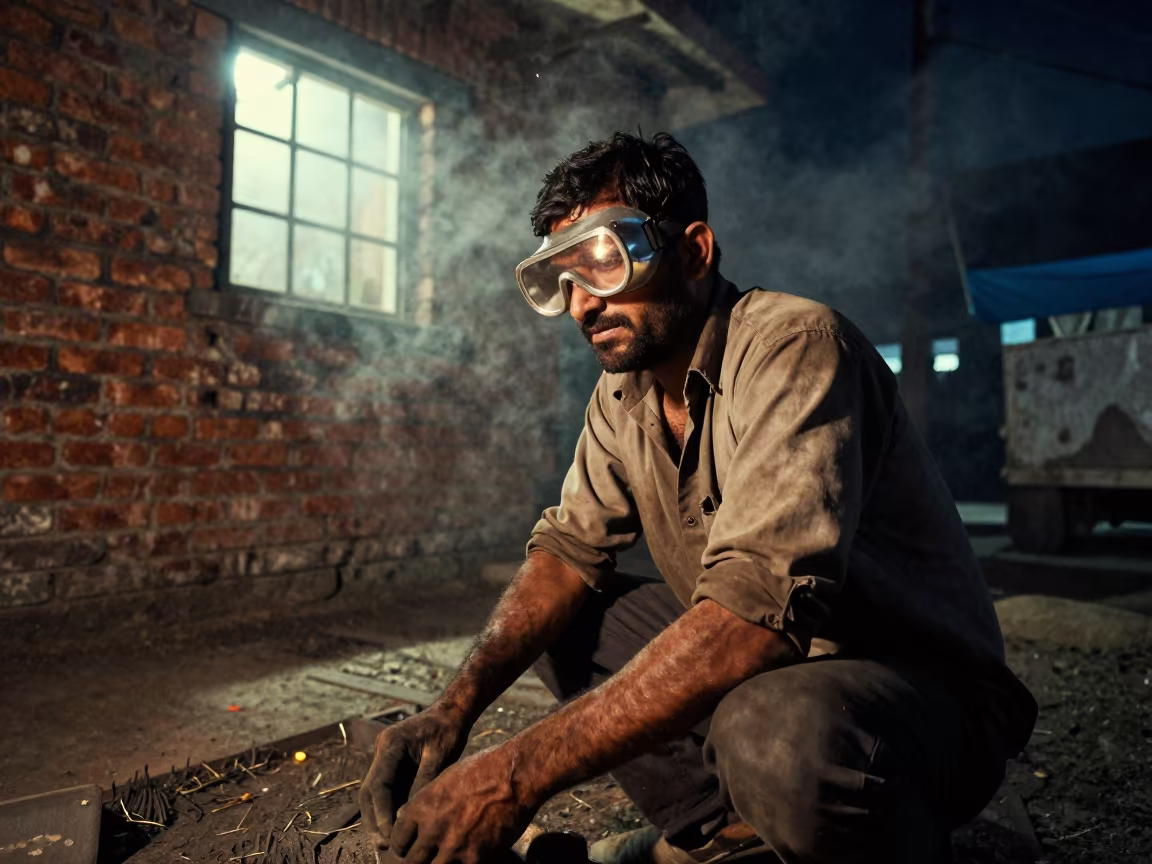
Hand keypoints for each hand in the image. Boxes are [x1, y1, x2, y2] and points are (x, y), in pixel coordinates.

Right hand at [359, 706, 470, 850]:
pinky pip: (385, 791)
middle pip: (369, 792)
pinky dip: (387, 810)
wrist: (451, 712)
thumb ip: (425, 782)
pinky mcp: (391, 765)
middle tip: (384, 845)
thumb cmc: (448, 730)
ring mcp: (384, 758)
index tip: (390, 834)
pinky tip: (393, 829)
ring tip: (386, 842)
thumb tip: (410, 815)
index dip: (381, 813)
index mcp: (391, 744)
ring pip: (373, 794)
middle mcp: (382, 751)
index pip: (378, 784)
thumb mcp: (440, 756)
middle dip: (374, 820)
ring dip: (377, 818)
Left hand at [384, 743, 537, 863]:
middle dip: (416, 861)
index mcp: (422, 807)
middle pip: (411, 861)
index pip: (398, 839)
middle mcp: (432, 829)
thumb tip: (407, 816)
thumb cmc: (483, 769)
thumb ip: (425, 802)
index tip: (411, 847)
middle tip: (426, 857)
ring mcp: (453, 846)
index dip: (403, 845)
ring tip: (446, 859)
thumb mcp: (445, 779)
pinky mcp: (475, 858)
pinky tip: (469, 859)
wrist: (515, 776)